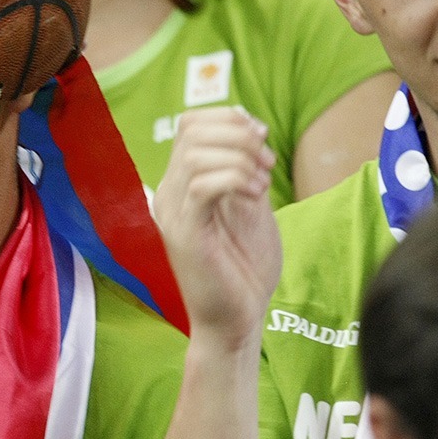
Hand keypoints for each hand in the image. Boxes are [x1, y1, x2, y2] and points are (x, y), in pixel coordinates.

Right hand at [153, 106, 280, 350]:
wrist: (237, 320)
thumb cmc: (244, 268)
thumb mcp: (250, 205)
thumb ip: (245, 168)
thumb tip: (252, 127)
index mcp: (182, 184)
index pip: (190, 124)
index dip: (228, 118)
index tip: (262, 137)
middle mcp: (169, 193)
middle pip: (191, 131)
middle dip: (237, 134)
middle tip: (267, 160)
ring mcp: (172, 213)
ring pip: (194, 154)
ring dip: (239, 157)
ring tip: (263, 180)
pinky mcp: (184, 234)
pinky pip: (201, 186)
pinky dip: (234, 179)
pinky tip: (256, 195)